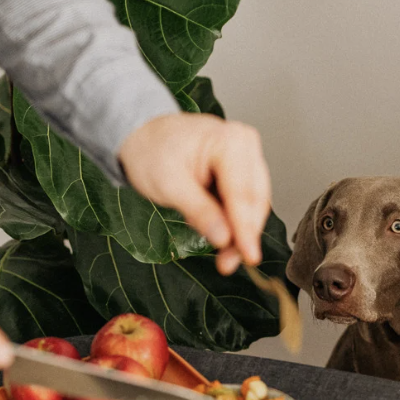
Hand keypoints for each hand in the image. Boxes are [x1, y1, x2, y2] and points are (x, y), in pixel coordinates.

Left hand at [119, 113, 271, 274]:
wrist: (144, 137)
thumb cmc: (152, 151)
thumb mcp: (168, 184)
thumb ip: (199, 211)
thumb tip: (224, 237)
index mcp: (230, 141)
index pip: (243, 194)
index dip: (246, 230)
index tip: (248, 256)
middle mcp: (245, 146)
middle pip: (255, 201)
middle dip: (244, 235)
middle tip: (229, 263)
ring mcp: (248, 158)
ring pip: (255, 205)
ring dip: (242, 233)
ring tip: (225, 257)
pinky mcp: (244, 172)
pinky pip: (247, 203)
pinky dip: (237, 224)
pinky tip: (224, 237)